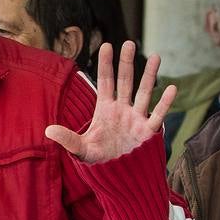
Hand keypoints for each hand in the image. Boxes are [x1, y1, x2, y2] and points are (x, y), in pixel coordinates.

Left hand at [46, 41, 175, 163]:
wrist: (119, 177)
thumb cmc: (99, 161)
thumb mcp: (81, 149)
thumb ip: (67, 139)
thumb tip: (48, 131)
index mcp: (105, 109)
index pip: (106, 82)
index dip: (106, 64)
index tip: (106, 45)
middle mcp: (122, 110)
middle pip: (125, 81)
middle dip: (127, 63)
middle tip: (128, 42)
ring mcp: (136, 119)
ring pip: (144, 92)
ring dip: (150, 75)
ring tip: (155, 56)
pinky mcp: (148, 132)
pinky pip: (158, 115)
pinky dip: (165, 103)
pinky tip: (172, 88)